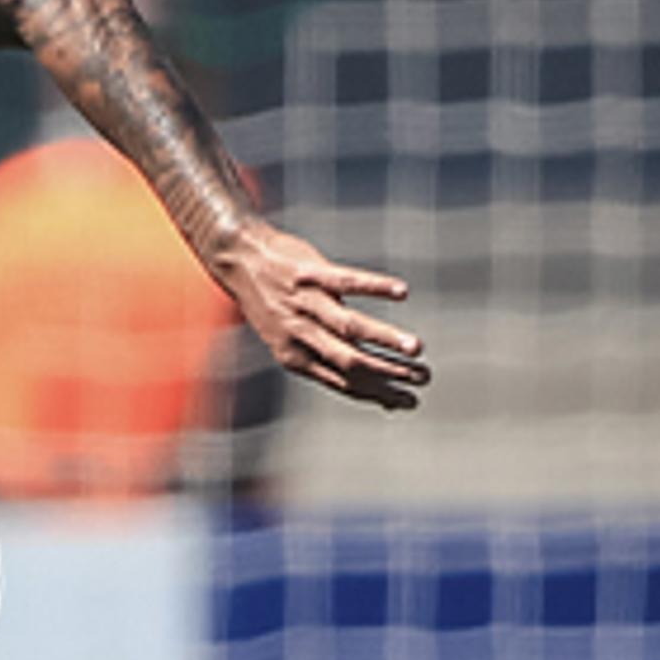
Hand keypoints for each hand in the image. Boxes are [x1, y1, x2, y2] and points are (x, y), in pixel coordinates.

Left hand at [212, 222, 423, 411]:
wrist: (235, 259)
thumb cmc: (271, 302)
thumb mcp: (288, 337)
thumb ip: (323, 355)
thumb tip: (361, 376)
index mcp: (295, 356)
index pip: (343, 382)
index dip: (378, 393)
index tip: (411, 401)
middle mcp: (299, 333)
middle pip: (349, 360)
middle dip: (388, 373)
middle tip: (424, 378)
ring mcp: (304, 303)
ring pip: (349, 326)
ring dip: (385, 339)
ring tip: (417, 348)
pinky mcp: (309, 273)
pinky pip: (346, 281)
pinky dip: (375, 286)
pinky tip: (402, 292)